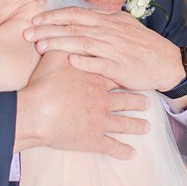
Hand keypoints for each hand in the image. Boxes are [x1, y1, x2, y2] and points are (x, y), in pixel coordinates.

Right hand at [15, 49, 148, 159]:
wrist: (39, 112)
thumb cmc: (45, 84)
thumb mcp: (52, 57)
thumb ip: (60, 45)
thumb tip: (60, 31)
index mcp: (96, 80)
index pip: (115, 76)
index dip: (124, 77)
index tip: (134, 76)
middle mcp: (103, 100)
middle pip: (125, 100)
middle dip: (137, 101)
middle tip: (147, 103)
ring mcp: (101, 120)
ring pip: (124, 123)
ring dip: (135, 126)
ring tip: (145, 127)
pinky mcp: (95, 139)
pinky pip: (113, 146)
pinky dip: (122, 151)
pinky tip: (131, 154)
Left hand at [25, 7, 183, 92]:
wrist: (167, 62)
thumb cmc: (140, 45)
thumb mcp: (121, 26)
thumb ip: (99, 21)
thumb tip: (74, 17)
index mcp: (108, 20)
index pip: (75, 14)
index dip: (53, 17)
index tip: (34, 20)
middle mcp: (110, 32)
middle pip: (74, 27)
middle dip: (48, 30)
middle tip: (27, 33)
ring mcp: (116, 49)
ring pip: (83, 43)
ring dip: (60, 44)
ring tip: (40, 46)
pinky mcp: (121, 67)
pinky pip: (101, 64)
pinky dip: (86, 63)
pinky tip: (70, 62)